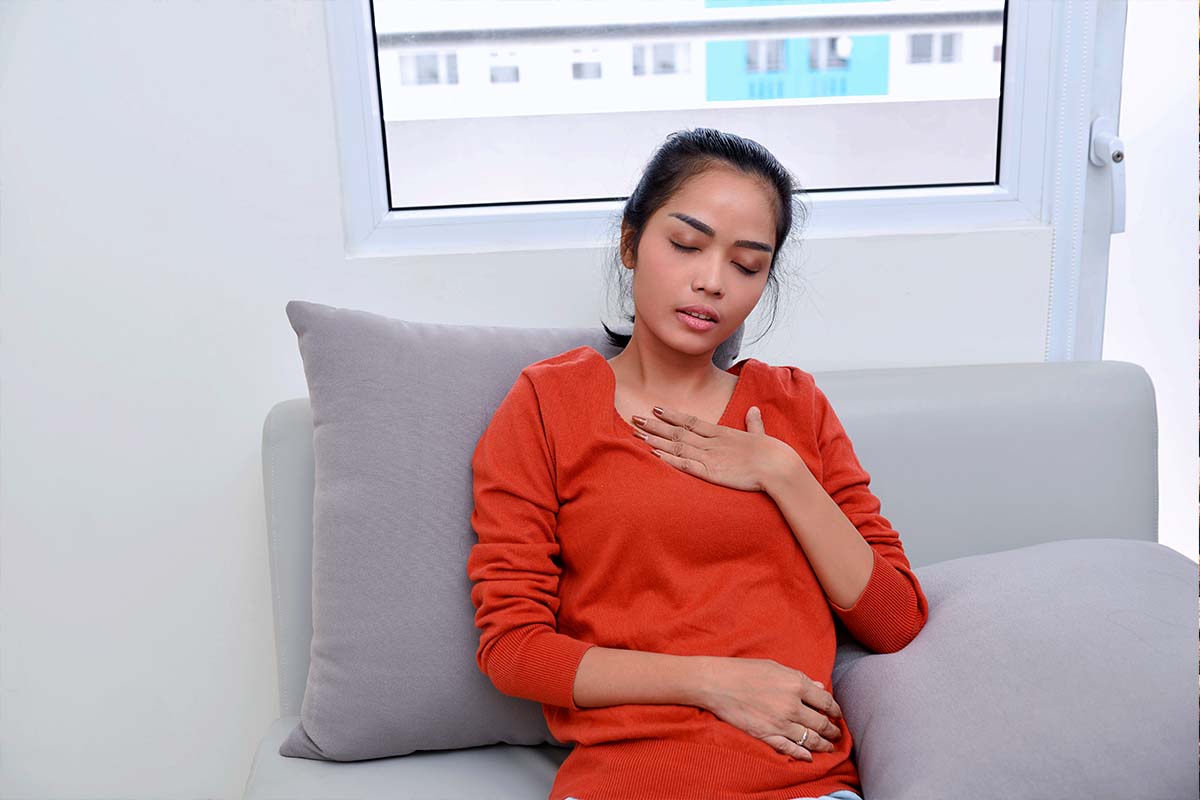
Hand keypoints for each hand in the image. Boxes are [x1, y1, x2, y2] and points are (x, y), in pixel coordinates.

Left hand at [631, 405, 796, 491]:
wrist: (777, 466)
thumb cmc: (772, 452)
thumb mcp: (760, 434)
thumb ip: (753, 423)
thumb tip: (753, 410)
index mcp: (721, 433)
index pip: (691, 421)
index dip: (672, 416)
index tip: (656, 409)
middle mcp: (711, 442)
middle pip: (677, 432)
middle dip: (655, 426)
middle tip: (635, 418)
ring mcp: (709, 457)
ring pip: (677, 446)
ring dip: (656, 440)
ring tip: (637, 434)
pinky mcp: (711, 472)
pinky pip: (685, 464)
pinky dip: (668, 459)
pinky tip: (654, 454)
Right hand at [695, 656, 844, 761]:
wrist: (717, 682)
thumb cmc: (744, 670)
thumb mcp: (775, 667)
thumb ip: (800, 679)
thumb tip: (820, 688)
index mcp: (796, 684)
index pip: (826, 702)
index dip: (835, 710)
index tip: (837, 714)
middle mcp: (792, 705)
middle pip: (822, 723)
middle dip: (832, 730)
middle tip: (836, 733)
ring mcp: (780, 723)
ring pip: (810, 739)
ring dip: (823, 744)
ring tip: (829, 746)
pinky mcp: (766, 735)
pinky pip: (790, 749)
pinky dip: (803, 754)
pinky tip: (809, 756)